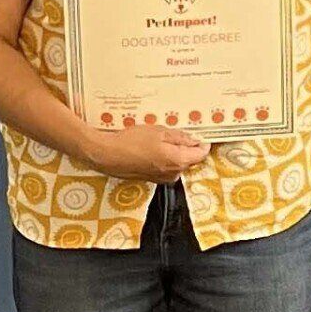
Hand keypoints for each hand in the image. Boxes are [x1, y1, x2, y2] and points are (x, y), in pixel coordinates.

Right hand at [81, 123, 208, 182]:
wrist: (109, 155)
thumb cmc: (133, 142)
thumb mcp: (159, 132)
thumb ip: (180, 137)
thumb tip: (195, 140)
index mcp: (178, 161)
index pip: (200, 154)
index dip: (202, 143)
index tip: (200, 134)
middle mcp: (173, 174)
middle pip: (189, 159)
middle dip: (185, 146)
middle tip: (174, 132)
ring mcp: (163, 179)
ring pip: (176, 163)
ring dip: (173, 152)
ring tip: (158, 139)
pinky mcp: (153, 179)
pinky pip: (165, 167)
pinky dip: (163, 158)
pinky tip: (150, 148)